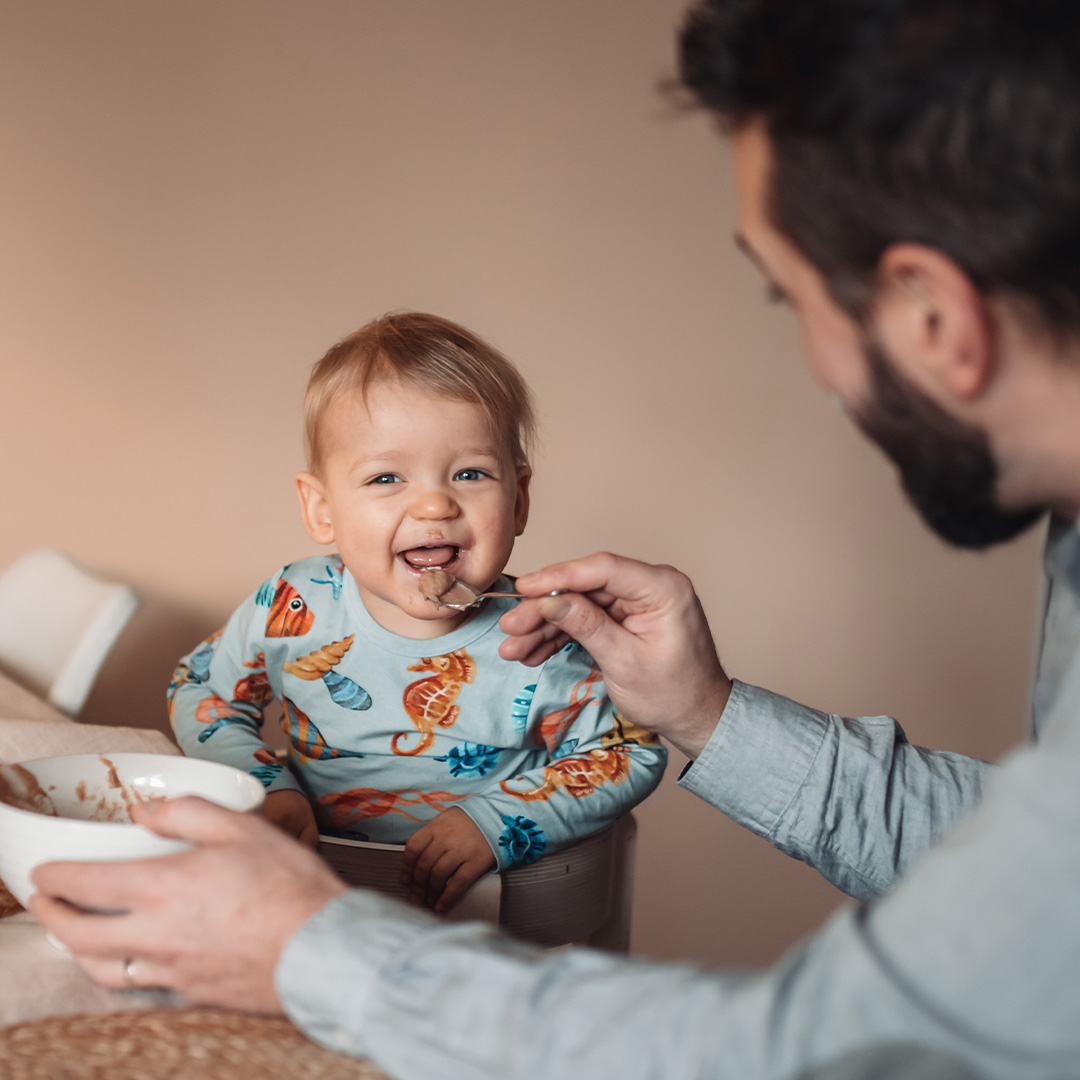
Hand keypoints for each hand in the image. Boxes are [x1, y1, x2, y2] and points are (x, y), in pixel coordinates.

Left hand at [27, 796, 345, 1013]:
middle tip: (43, 903)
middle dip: (52, 917)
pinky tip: (132, 960)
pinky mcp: (192, 992)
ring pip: (103, 969)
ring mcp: (172, 969)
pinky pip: (142, 984)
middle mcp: (157, 934)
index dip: (56, 878)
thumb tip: (148, 811)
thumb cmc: (289, 886)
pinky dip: (123, 971)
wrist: (321, 949)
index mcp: (164, 888)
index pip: (87, 885)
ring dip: (78, 951)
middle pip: (80, 935)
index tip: (44, 873)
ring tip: (74, 937)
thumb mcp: (244, 828)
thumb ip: (189, 812)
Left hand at [399, 808, 494, 913]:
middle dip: (417, 885)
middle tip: (415, 898)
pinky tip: (441, 907)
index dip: (406, 867)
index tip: (405, 880)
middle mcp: (446, 838)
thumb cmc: (469, 820)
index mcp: (436, 826)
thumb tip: (415, 860)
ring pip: (438, 875)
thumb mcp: (447, 819)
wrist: (498, 816)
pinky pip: (458, 883)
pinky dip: (447, 897)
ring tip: (427, 903)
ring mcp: (462, 850)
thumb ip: (432, 835)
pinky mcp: (477, 861)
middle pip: (424, 865)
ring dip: (430, 893)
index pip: (413, 848)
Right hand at [499, 552, 732, 759]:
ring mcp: (637, 602)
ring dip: (545, 627)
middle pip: (585, 588)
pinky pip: (587, 619)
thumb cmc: (674, 695)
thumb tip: (548, 600)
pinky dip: (561, 636)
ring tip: (513, 649)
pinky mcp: (626, 617)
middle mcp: (650, 587)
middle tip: (511, 627)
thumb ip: (586, 626)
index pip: (603, 569)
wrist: (698, 720)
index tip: (524, 587)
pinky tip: (532, 652)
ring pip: (580, 605)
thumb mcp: (625, 662)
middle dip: (544, 610)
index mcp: (662, 588)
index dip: (558, 576)